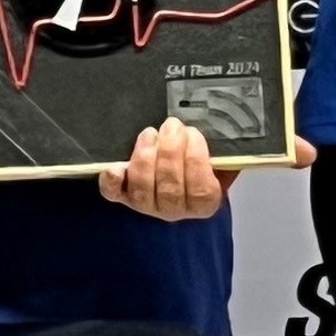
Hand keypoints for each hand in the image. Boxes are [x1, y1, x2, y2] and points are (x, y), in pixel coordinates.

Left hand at [99, 118, 222, 220]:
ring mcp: (148, 204)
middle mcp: (175, 209)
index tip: (193, 134)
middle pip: (170, 190)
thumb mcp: (221, 154)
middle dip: (170, 152)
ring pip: (142, 192)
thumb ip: (223, 151)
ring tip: (150, 134)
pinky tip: (113, 168)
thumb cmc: (204, 156)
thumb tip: (222, 137)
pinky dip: (113, 181)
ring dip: (145, 159)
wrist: (183, 161)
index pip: (200, 191)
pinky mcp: (124, 195)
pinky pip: (114, 194)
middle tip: (172, 126)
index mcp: (204, 203)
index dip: (195, 160)